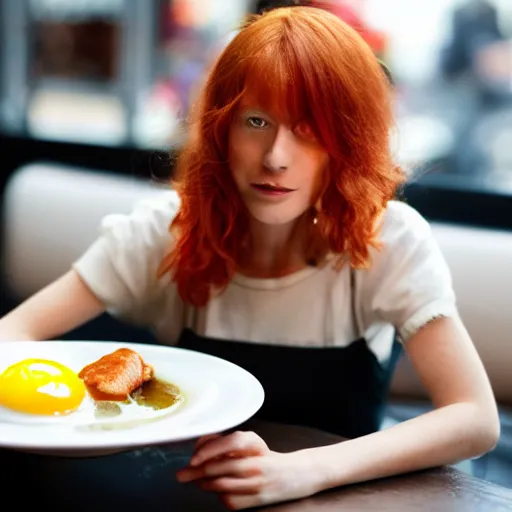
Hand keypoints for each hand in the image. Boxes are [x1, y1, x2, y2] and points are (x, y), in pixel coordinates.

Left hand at [176, 430, 323, 509]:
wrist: (294, 475)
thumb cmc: (266, 457)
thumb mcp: (250, 443)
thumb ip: (225, 443)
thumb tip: (199, 448)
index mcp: (253, 444)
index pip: (227, 443)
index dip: (207, 451)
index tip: (193, 459)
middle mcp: (255, 462)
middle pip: (219, 466)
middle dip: (196, 472)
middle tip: (182, 474)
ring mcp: (256, 482)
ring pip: (220, 484)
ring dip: (204, 483)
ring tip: (198, 481)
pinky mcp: (256, 500)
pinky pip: (229, 500)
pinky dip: (219, 496)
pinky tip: (218, 490)